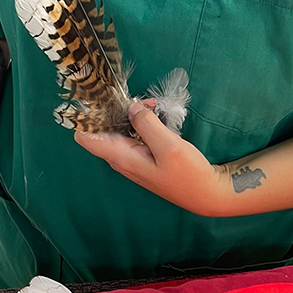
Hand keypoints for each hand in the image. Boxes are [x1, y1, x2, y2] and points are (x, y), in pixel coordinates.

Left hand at [74, 102, 228, 216]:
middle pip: (102, 128)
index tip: (99, 98)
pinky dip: (142, 121)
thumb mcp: (168, 146)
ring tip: (153, 105)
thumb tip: (132, 106)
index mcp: (121, 157)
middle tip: (138, 99)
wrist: (207, 194)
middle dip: (114, 108)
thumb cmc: (188, 175)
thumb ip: (146, 124)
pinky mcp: (144, 155)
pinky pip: (134, 133)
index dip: (86, 116)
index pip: (85, 136)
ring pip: (120, 128)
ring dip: (132, 113)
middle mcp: (122, 157)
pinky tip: (158, 114)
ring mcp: (132, 157)